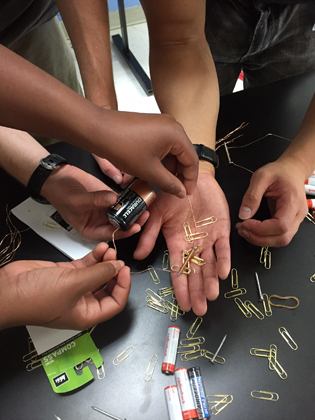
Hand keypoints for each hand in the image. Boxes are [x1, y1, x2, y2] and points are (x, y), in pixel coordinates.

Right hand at [0, 243, 129, 329]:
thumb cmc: (37, 298)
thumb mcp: (74, 285)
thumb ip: (99, 274)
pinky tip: (100, 248)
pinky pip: (85, 266)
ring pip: (96, 274)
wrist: (8, 289)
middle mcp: (82, 303)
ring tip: (108, 249)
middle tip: (117, 257)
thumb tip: (117, 266)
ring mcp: (74, 287)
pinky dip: (93, 257)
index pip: (115, 303)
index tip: (125, 269)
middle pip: (107, 287)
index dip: (123, 287)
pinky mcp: (65, 275)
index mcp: (87, 315)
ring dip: (104, 262)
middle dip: (114, 272)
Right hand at [42, 164, 148, 239]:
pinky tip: (137, 195)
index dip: (124, 232)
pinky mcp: (108, 196)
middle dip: (133, 221)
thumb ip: (95, 200)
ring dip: (133, 209)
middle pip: (120, 224)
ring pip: (123, 212)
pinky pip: (122, 199)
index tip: (135, 227)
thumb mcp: (76, 200)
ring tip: (143, 205)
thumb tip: (113, 199)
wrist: (56, 175)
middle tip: (144, 215)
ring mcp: (105, 208)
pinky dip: (129, 197)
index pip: (110, 234)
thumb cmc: (59, 193)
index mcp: (91, 229)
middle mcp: (100, 221)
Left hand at [93, 110, 198, 197]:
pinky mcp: (151, 125)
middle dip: (180, 173)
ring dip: (170, 167)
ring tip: (164, 183)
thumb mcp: (149, 171)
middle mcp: (172, 125)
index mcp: (176, 134)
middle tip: (176, 190)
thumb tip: (181, 192)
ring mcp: (161, 124)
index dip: (190, 180)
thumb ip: (169, 183)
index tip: (186, 193)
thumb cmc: (122, 146)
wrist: (98, 129)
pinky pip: (163, 144)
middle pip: (184, 154)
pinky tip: (155, 170)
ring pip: (173, 150)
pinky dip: (162, 158)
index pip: (192, 160)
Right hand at [134, 173, 230, 314]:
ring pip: (210, 264)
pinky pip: (223, 247)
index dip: (181, 288)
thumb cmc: (171, 195)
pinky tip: (223, 273)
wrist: (190, 176)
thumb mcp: (157, 214)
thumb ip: (149, 234)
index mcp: (176, 243)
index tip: (183, 306)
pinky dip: (223, 259)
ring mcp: (208, 238)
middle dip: (197, 292)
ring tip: (212, 296)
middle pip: (195, 273)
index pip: (178, 271)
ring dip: (211, 280)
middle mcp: (193, 245)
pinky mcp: (221, 229)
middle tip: (200, 310)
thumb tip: (138, 256)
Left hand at [236, 159, 307, 245]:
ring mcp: (296, 220)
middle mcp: (297, 214)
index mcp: (292, 201)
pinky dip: (265, 236)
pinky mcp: (291, 222)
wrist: (292, 170)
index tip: (245, 223)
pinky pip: (279, 236)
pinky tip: (253, 230)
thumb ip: (251, 196)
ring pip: (281, 240)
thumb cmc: (279, 172)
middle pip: (282, 238)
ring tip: (245, 230)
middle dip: (259, 238)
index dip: (261, 229)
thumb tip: (244, 215)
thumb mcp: (261, 177)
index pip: (280, 225)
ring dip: (261, 239)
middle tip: (242, 229)